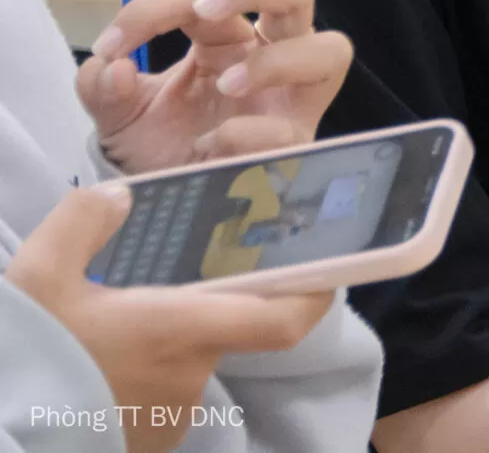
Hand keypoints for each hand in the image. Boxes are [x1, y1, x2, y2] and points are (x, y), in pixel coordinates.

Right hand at [5, 185, 332, 452]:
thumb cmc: (25, 358)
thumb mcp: (39, 276)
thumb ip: (83, 222)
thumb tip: (121, 197)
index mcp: (182, 330)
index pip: (283, 319)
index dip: (313, 294)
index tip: (322, 268)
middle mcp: (189, 376)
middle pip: (220, 330)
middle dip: (194, 307)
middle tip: (149, 287)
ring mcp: (168, 418)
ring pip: (182, 364)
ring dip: (159, 345)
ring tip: (104, 328)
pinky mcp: (144, 444)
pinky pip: (155, 398)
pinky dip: (136, 377)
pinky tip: (91, 366)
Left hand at [78, 0, 353, 173]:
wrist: (167, 201)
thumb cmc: (156, 144)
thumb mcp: (118, 113)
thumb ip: (102, 86)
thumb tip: (112, 66)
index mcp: (225, 38)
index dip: (154, 8)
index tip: (111, 45)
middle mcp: (269, 56)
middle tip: (203, 10)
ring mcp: (291, 101)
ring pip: (330, 51)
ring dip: (276, 60)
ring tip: (226, 85)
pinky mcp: (294, 148)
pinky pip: (290, 130)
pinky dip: (248, 132)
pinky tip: (211, 147)